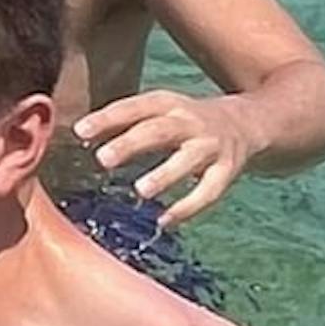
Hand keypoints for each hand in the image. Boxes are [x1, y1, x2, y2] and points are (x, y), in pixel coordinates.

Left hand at [75, 83, 249, 218]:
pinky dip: (188, 207)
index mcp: (169, 104)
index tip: (80, 131)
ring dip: (165, 174)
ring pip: (188, 160)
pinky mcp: (228, 170)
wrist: (247, 122)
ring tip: (140, 191)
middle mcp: (191, 122)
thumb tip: (77, 132)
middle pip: (160, 131)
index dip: (108, 118)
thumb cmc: (186, 120)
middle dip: (132, 144)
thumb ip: (123, 121)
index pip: (135, 108)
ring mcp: (211, 146)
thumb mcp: (160, 111)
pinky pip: (209, 191)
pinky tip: (164, 221)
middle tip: (103, 159)